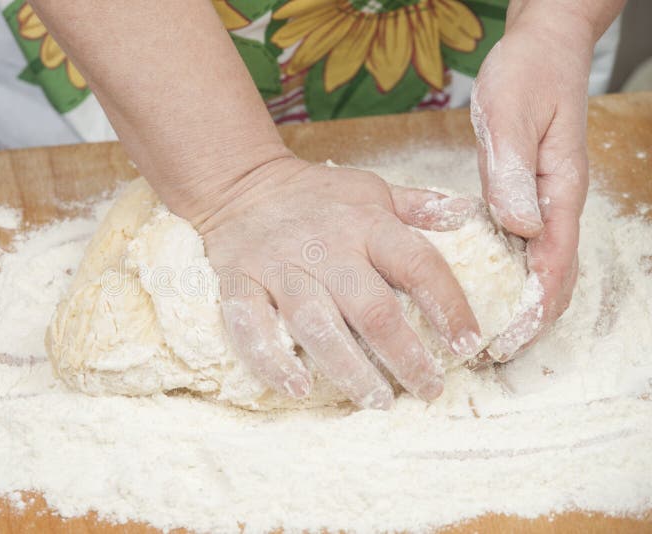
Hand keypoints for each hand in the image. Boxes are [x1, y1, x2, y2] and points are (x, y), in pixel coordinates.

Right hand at [198, 158, 481, 408]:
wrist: (241, 185)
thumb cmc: (316, 196)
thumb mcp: (372, 190)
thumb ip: (418, 206)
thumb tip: (467, 214)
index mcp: (367, 224)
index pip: (417, 265)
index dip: (448, 307)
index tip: (468, 345)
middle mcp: (326, 247)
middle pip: (371, 308)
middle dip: (405, 355)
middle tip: (427, 389)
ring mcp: (279, 267)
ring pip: (316, 324)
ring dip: (348, 369)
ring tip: (375, 400)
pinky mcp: (240, 283)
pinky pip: (251, 326)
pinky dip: (272, 360)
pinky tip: (298, 388)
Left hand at [470, 4, 597, 360]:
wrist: (542, 48)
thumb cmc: (528, 73)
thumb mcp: (511, 115)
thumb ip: (511, 171)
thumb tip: (519, 228)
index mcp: (559, 191)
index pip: (554, 265)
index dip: (533, 309)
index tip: (506, 341)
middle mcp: (555, 204)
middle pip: (553, 278)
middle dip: (528, 321)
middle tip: (489, 354)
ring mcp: (541, 203)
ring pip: (539, 268)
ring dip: (518, 305)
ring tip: (482, 336)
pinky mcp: (523, 196)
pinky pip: (520, 247)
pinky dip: (507, 277)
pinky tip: (478, 290)